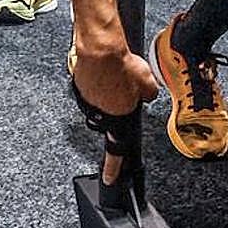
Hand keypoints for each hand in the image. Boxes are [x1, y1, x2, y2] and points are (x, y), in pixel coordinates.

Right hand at [73, 45, 158, 182]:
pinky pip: (93, 84)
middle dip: (118, 102)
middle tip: (126, 85)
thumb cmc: (123, 67)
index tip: (110, 177)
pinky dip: (101, 76)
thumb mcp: (148, 82)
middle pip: (111, 114)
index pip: (116, 149)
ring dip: (110, 86)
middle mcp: (98, 113)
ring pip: (102, 97)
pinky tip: (108, 65)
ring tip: (119, 70)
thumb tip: (146, 95)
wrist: (100, 49)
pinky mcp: (79, 86)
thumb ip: (148, 94)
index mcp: (116, 118)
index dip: (113, 166)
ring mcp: (86, 100)